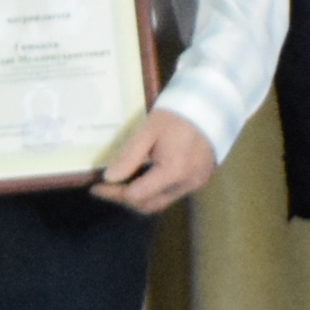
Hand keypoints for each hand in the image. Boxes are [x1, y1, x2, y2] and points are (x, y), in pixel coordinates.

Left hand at [94, 108, 218, 215]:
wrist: (212, 105)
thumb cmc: (178, 114)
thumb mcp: (149, 130)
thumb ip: (129, 156)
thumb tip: (110, 178)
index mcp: (173, 171)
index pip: (136, 195)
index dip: (113, 193)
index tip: (97, 185)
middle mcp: (186, 184)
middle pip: (149, 205)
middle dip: (125, 198)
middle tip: (107, 187)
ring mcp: (196, 183)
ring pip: (161, 201)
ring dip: (141, 195)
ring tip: (124, 183)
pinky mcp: (200, 179)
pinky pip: (173, 192)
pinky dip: (156, 189)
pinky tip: (145, 176)